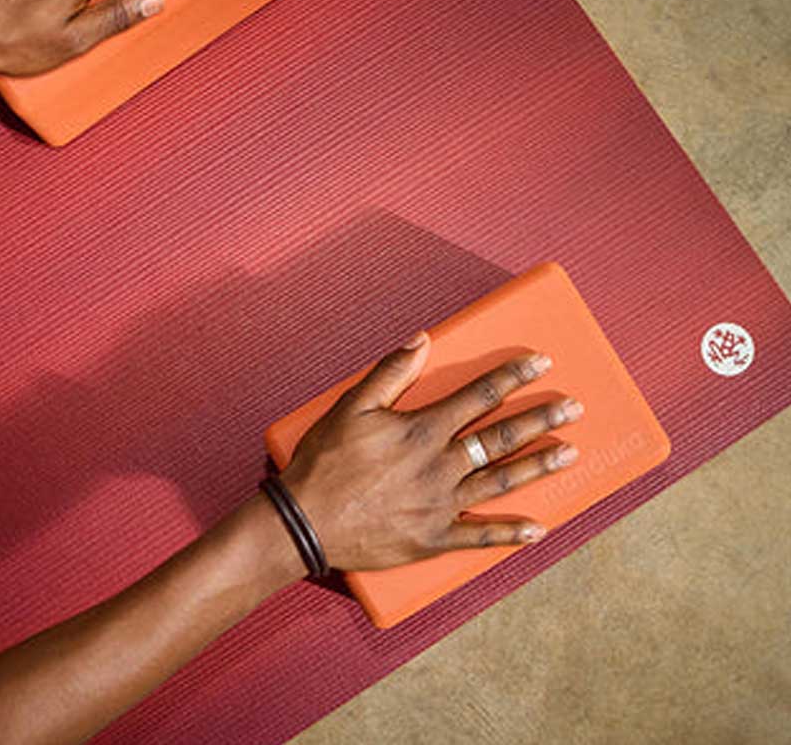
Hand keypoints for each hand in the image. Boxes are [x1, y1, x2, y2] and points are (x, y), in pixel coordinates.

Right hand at [283, 331, 583, 571]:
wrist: (304, 523)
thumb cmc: (325, 462)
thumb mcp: (351, 407)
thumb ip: (390, 372)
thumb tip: (422, 339)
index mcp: (423, 430)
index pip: (479, 396)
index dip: (512, 377)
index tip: (542, 365)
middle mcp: (440, 466)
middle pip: (501, 437)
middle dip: (541, 419)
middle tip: (575, 408)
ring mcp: (441, 504)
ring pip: (501, 480)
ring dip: (538, 465)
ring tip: (570, 453)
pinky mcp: (434, 538)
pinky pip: (480, 536)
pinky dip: (510, 532)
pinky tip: (538, 528)